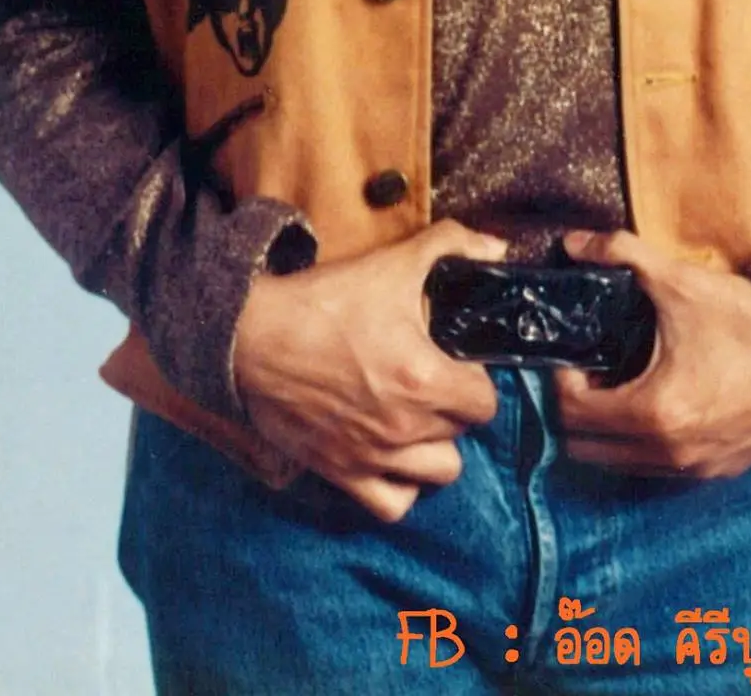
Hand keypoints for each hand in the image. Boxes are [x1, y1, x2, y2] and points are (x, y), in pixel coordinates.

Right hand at [233, 219, 507, 521]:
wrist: (253, 338)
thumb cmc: (325, 303)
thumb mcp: (392, 264)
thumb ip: (451, 246)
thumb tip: (497, 246)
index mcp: (424, 380)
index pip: (486, 402)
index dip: (476, 378)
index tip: (456, 361)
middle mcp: (405, 428)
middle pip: (463, 432)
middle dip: (455, 405)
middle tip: (433, 379)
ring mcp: (374, 457)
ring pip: (439, 473)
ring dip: (436, 446)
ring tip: (418, 418)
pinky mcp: (343, 473)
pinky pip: (393, 504)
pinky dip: (401, 486)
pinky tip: (394, 456)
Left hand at [552, 229, 750, 478]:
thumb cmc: (749, 322)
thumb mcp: (682, 282)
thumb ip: (621, 254)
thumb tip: (573, 241)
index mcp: (655, 413)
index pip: (572, 415)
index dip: (562, 381)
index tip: (576, 356)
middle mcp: (670, 454)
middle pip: (586, 449)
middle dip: (577, 411)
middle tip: (593, 371)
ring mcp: (695, 470)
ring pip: (620, 464)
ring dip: (607, 431)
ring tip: (621, 386)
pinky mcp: (718, 473)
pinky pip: (657, 470)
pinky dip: (642, 445)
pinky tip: (657, 404)